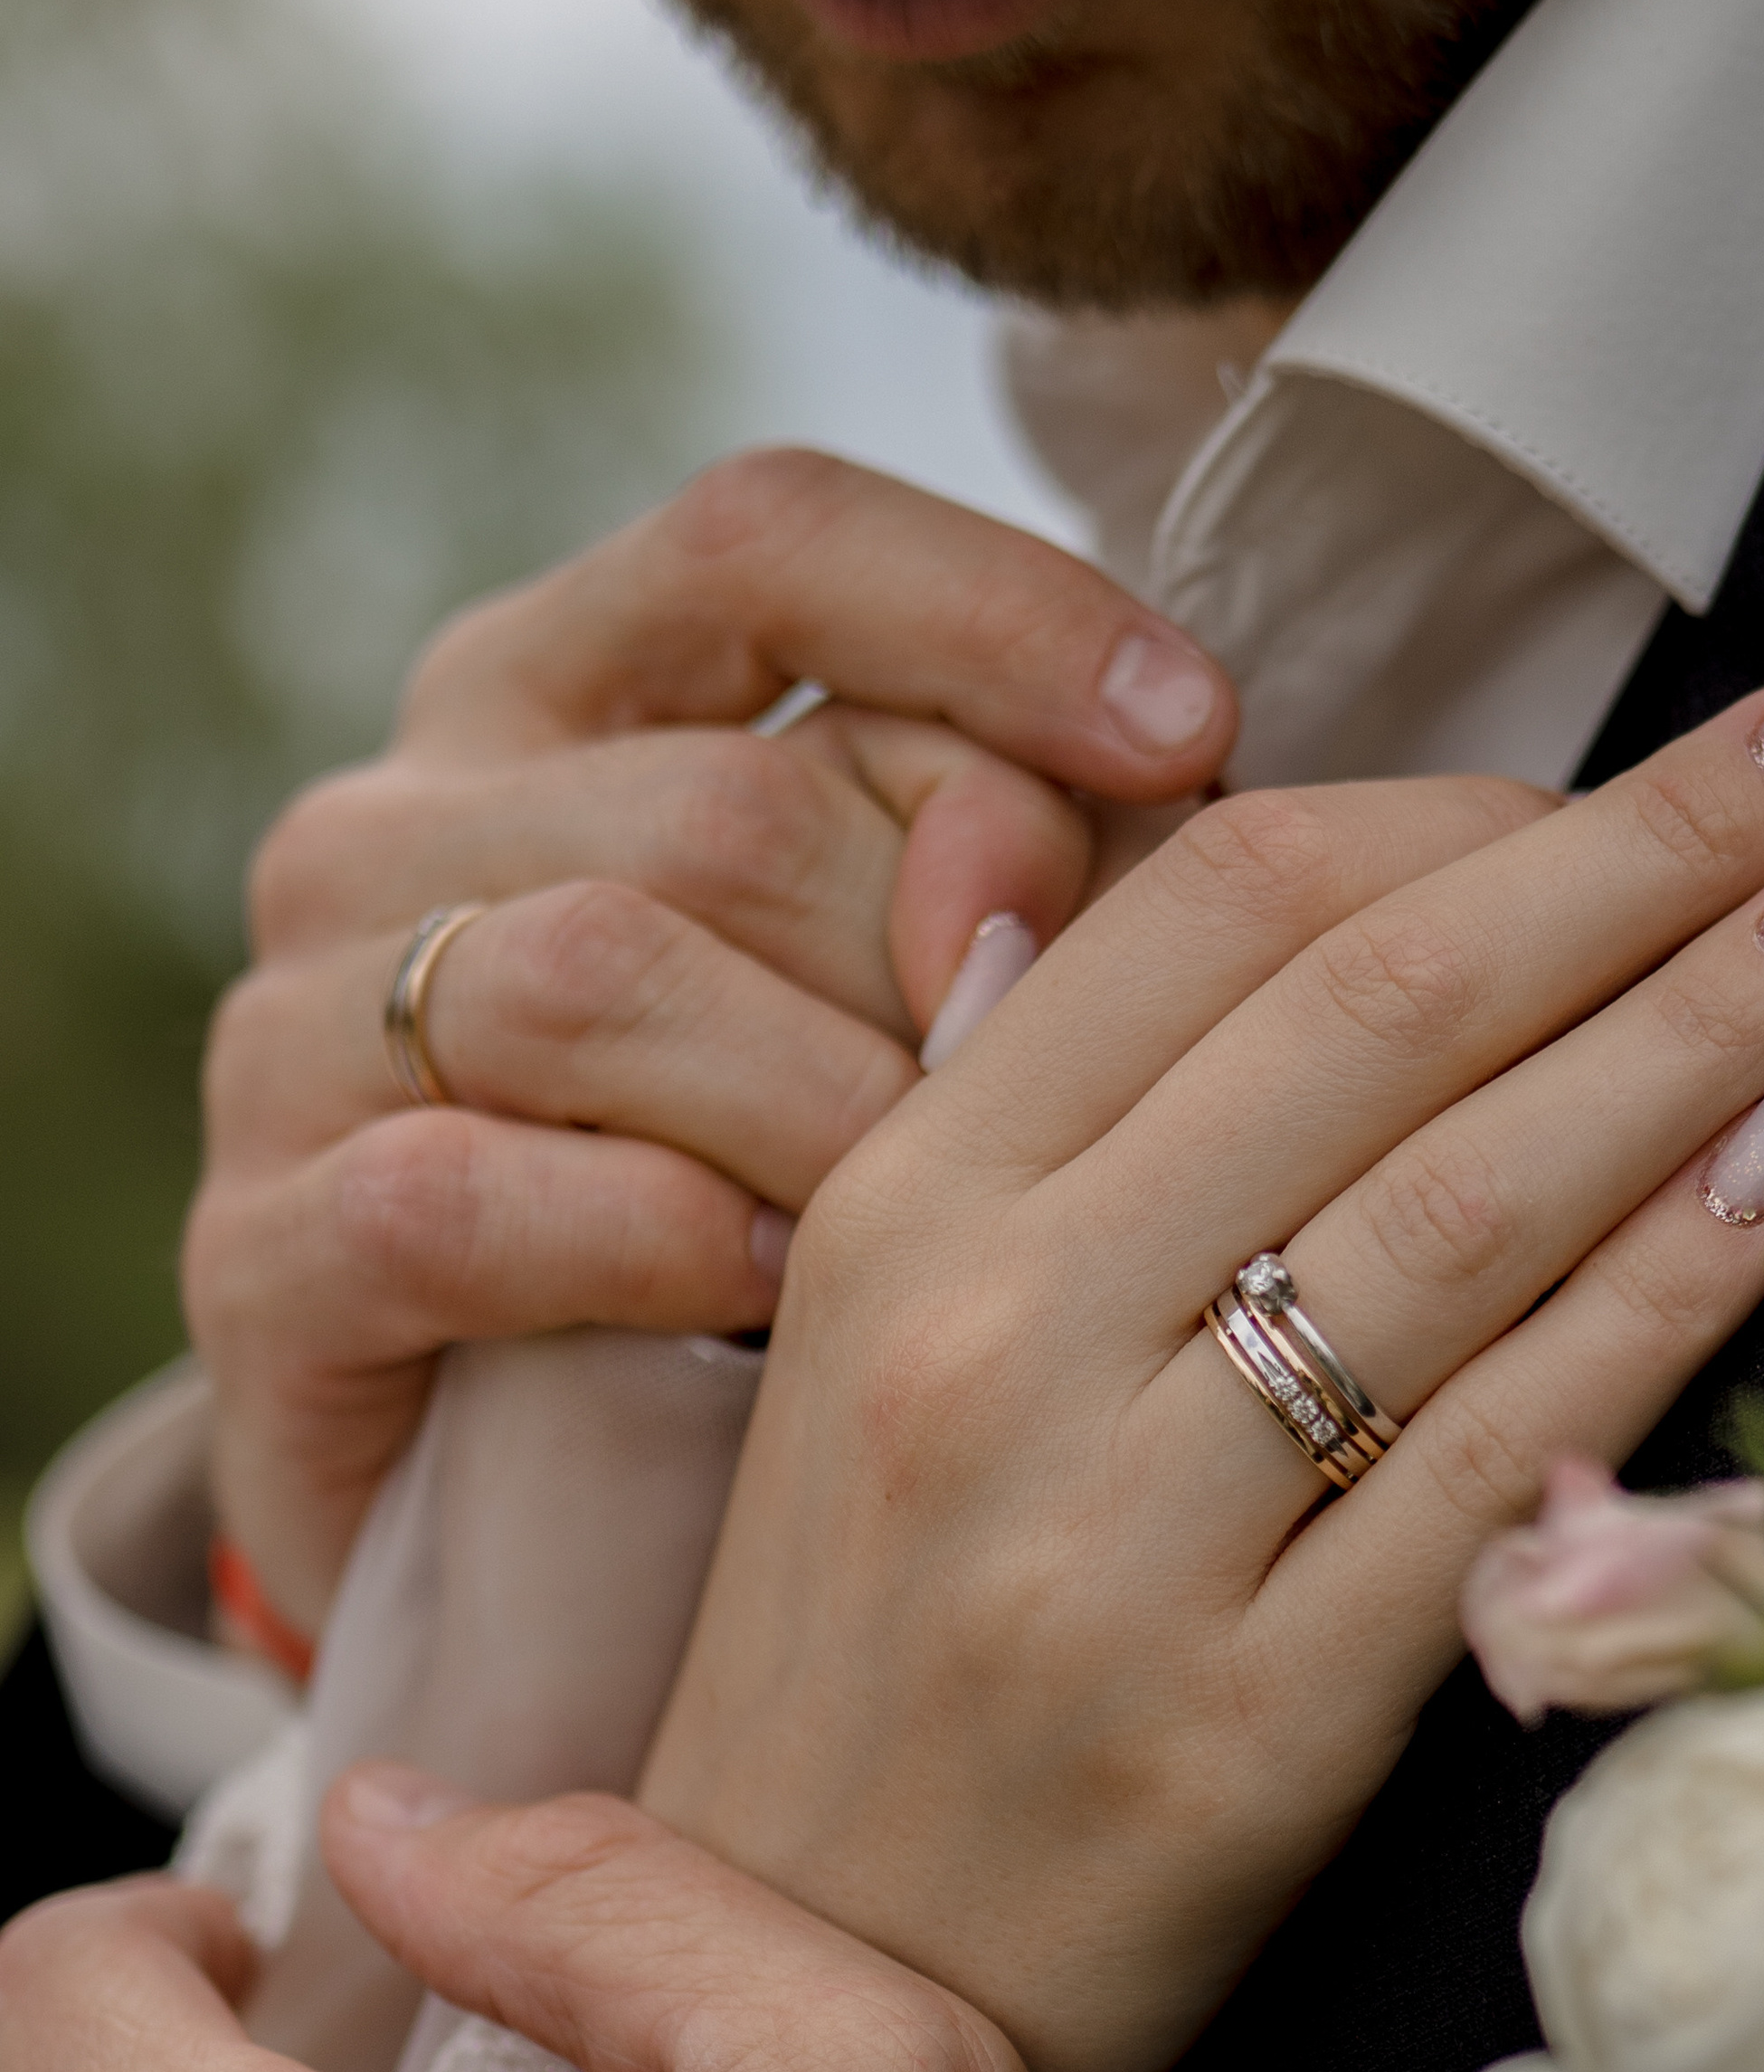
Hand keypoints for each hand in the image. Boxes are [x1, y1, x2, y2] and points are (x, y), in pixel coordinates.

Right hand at [187, 452, 1234, 1630]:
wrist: (516, 1527)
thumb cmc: (744, 1225)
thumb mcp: (879, 1013)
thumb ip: (994, 872)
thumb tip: (1160, 781)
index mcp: (550, 697)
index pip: (768, 544)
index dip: (993, 613)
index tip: (1198, 730)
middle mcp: (396, 825)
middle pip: (723, 802)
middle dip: (933, 963)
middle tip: (1057, 1115)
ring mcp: (295, 1031)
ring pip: (596, 978)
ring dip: (818, 1113)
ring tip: (930, 1225)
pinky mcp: (257, 1247)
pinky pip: (462, 1195)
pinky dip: (654, 1243)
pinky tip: (772, 1301)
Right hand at [642, 683, 1763, 2071]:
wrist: (789, 1982)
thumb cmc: (859, 1652)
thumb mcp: (851, 1337)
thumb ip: (989, 1097)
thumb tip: (1082, 845)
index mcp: (896, 1206)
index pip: (1218, 900)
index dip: (1485, 793)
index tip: (1673, 756)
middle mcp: (991, 1344)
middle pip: (1376, 1007)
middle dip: (1658, 850)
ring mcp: (1115, 1545)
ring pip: (1462, 1208)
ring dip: (1705, 1027)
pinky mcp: (1244, 1733)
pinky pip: (1494, 1456)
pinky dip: (1664, 1293)